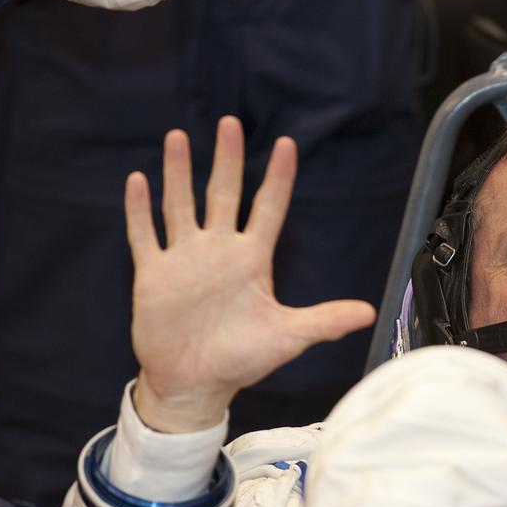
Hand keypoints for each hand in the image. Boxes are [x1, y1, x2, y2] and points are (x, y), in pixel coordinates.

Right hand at [126, 116, 375, 432]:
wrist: (196, 384)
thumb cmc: (243, 360)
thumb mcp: (288, 337)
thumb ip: (325, 320)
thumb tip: (369, 313)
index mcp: (252, 260)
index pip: (268, 208)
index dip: (277, 178)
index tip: (287, 144)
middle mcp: (219, 251)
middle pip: (222, 194)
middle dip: (226, 159)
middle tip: (230, 122)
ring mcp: (185, 260)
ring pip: (180, 205)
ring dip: (177, 173)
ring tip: (177, 137)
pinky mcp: (154, 275)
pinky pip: (145, 235)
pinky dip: (139, 209)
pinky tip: (136, 180)